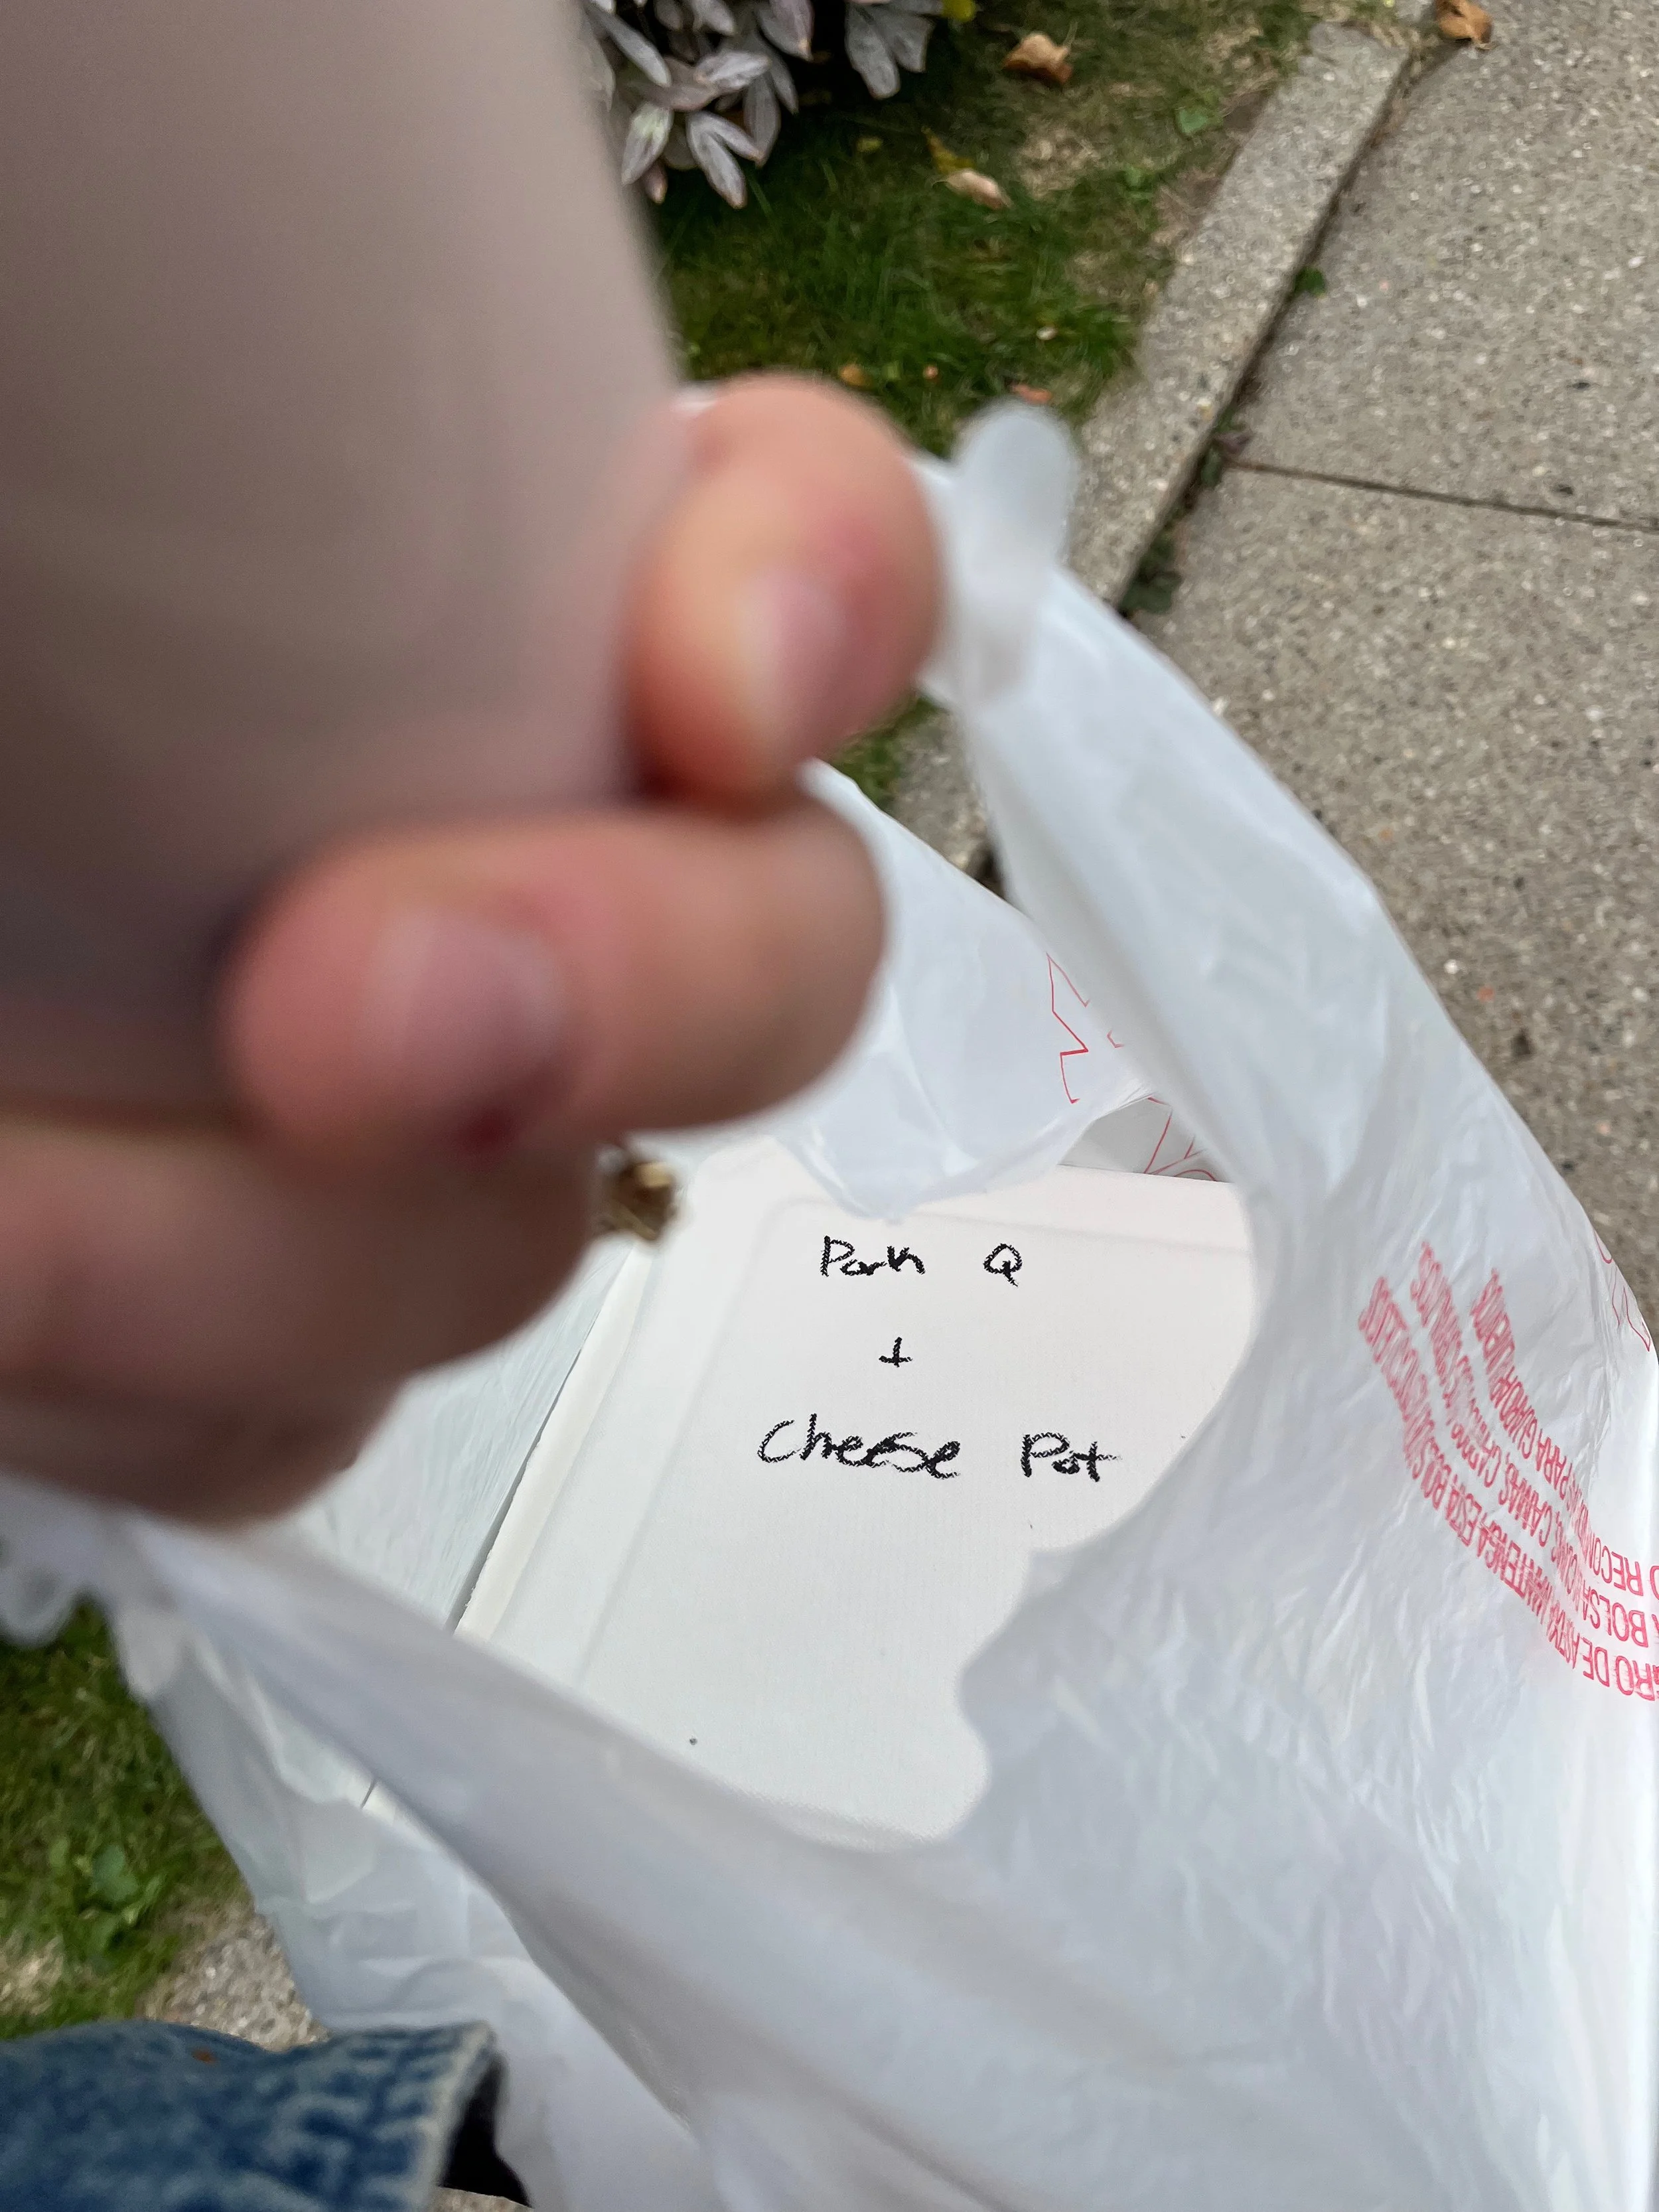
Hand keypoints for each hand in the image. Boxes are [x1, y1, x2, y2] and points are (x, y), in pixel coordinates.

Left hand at [0, 376, 937, 1520]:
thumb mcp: (38, 455)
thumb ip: (142, 419)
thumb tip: (120, 419)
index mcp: (478, 573)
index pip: (800, 547)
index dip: (825, 602)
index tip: (708, 683)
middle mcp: (494, 836)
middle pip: (762, 949)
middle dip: (637, 999)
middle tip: (362, 1030)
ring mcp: (401, 1118)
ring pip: (510, 1245)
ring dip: (281, 1264)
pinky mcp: (256, 1330)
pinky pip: (291, 1422)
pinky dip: (147, 1391)